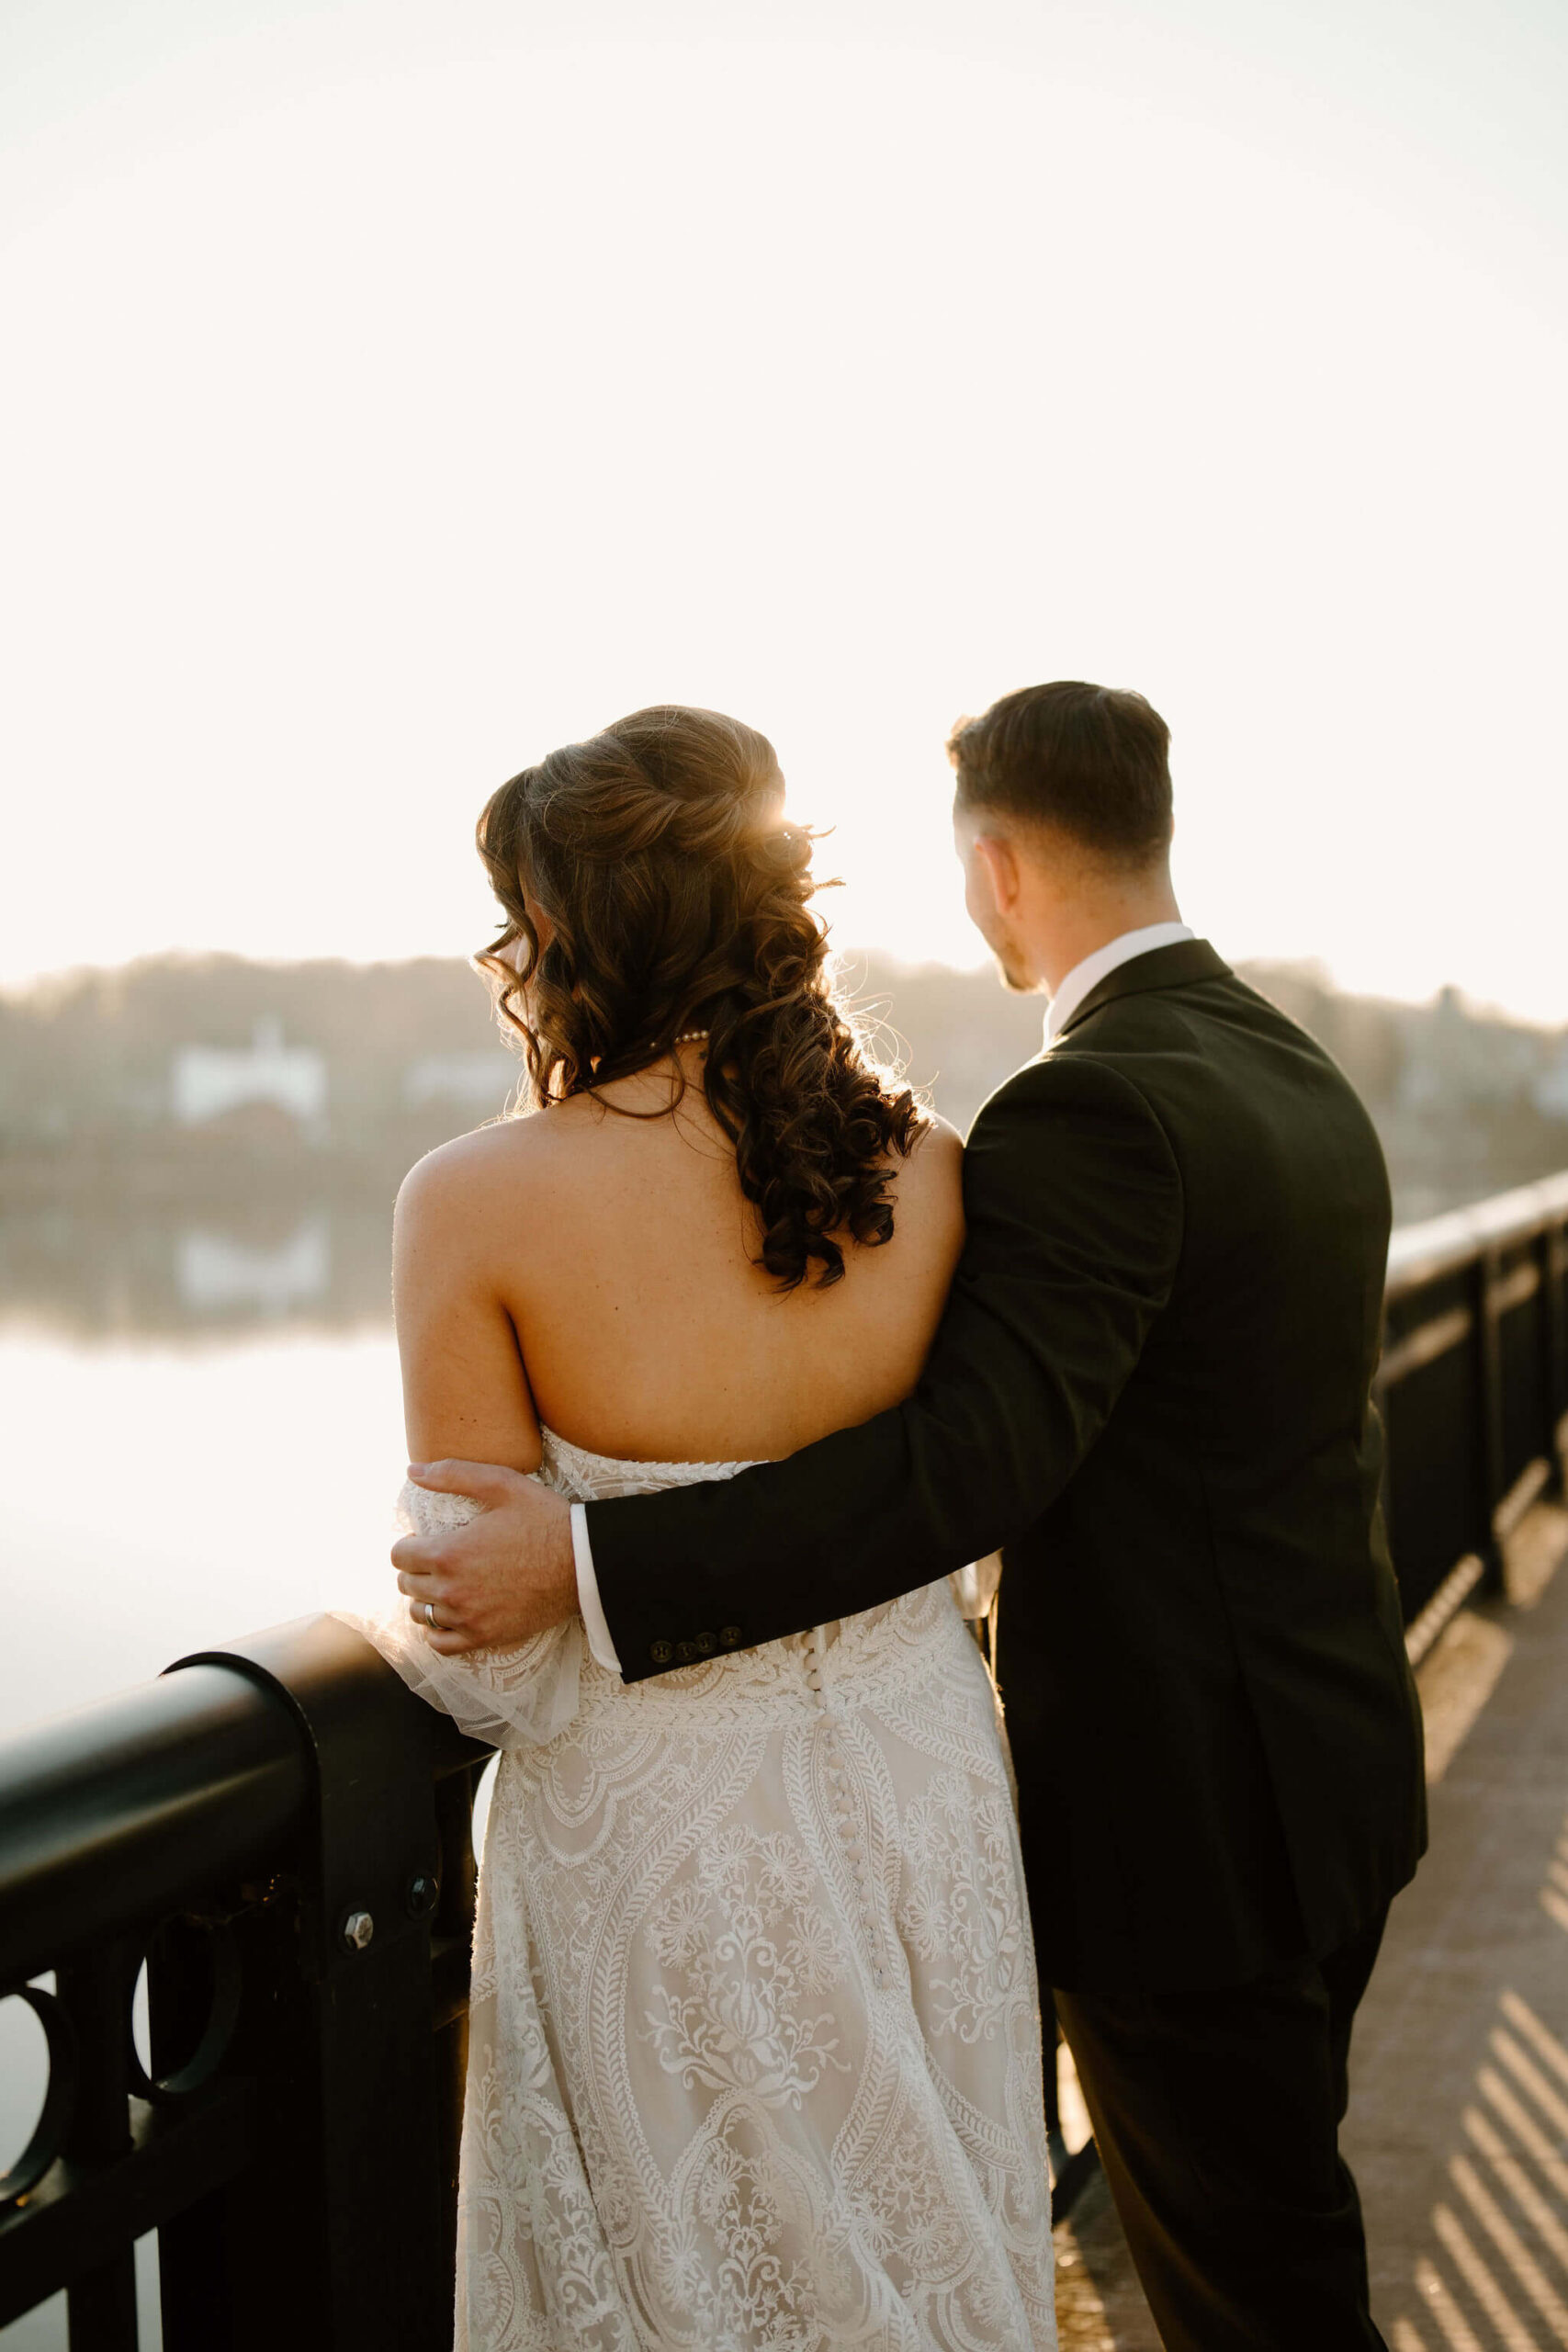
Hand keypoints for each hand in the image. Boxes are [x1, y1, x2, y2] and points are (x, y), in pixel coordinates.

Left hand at [392, 1459, 576, 1654]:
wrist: (584, 1563)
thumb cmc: (544, 1519)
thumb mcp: (501, 1483)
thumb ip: (453, 1474)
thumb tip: (411, 1470)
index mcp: (449, 1553)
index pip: (399, 1556)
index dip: (409, 1544)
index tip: (424, 1540)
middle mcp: (452, 1590)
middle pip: (407, 1584)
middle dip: (415, 1569)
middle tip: (436, 1559)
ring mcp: (467, 1618)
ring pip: (420, 1613)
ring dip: (425, 1597)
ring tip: (443, 1584)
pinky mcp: (485, 1637)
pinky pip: (441, 1644)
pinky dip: (436, 1631)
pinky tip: (449, 1615)